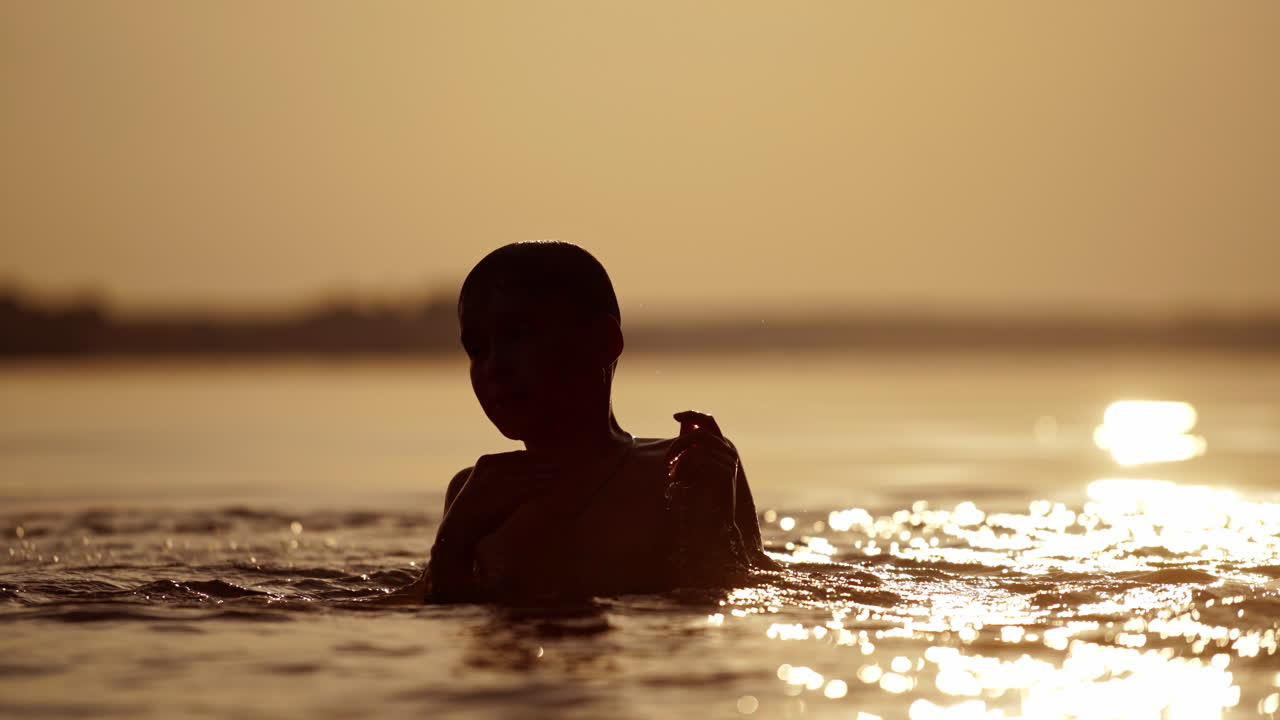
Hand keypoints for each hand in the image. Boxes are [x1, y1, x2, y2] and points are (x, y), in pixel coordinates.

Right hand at [437, 452, 553, 544]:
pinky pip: (524, 490)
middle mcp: (488, 468)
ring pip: (527, 475)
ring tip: (563, 477)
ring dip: (547, 476)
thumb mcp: (488, 486)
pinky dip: (540, 489)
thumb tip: (534, 472)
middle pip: (525, 463)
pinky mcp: (497, 497)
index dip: (539, 457)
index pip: (519, 456)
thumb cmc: (479, 511)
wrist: (459, 531)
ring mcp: (492, 481)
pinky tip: (552, 489)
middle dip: (546, 465)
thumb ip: (508, 476)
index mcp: (487, 461)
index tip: (555, 460)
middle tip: (565, 467)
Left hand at [667, 410, 739, 490]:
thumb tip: (682, 421)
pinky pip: (699, 461)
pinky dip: (684, 469)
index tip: (675, 416)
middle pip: (699, 433)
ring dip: (680, 463)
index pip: (709, 421)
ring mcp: (729, 461)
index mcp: (721, 445)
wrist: (712, 517)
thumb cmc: (700, 491)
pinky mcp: (726, 473)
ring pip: (696, 449)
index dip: (692, 414)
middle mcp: (728, 450)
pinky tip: (678, 481)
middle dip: (679, 444)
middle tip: (667, 459)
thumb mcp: (691, 464)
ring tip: (673, 477)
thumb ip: (689, 445)